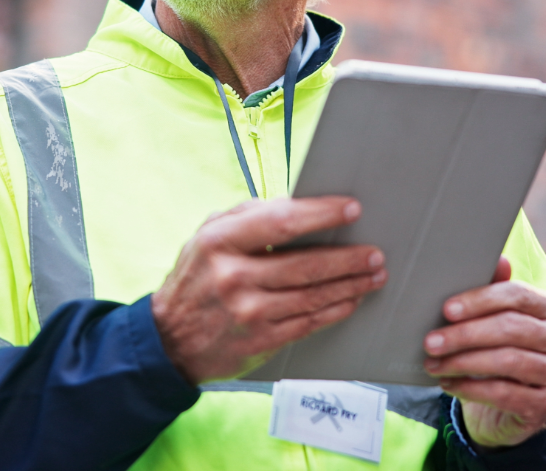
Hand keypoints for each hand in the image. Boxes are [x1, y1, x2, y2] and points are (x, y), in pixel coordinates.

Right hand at [151, 196, 387, 384]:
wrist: (169, 340)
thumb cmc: (196, 278)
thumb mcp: (206, 236)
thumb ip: (246, 216)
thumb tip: (293, 203)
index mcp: (220, 241)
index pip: (281, 222)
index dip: (322, 214)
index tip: (352, 209)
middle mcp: (234, 276)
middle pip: (306, 264)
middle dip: (349, 258)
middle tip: (376, 253)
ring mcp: (248, 312)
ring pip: (313, 296)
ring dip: (351, 285)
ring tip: (374, 275)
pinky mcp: (260, 341)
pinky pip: (308, 323)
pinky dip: (335, 310)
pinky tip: (351, 300)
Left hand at [422, 257, 545, 448]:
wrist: (513, 402)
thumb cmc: (500, 348)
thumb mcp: (495, 318)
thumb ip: (494, 290)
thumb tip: (498, 259)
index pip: (517, 295)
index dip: (480, 301)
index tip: (446, 310)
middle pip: (511, 329)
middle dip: (465, 335)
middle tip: (430, 342)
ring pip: (508, 361)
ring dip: (463, 363)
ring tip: (432, 364)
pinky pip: (506, 394)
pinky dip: (471, 389)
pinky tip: (448, 384)